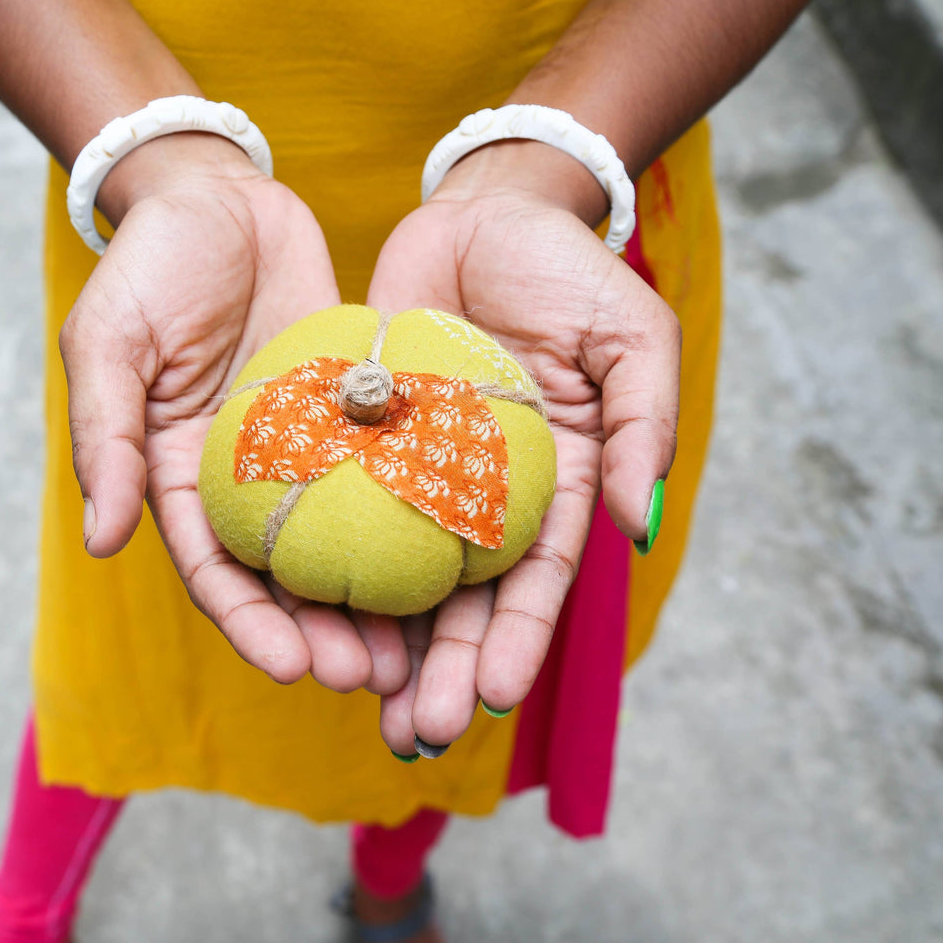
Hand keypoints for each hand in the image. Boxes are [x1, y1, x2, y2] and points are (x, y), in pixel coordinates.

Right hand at [61, 134, 407, 694]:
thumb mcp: (109, 345)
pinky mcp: (354, 412)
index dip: (250, 625)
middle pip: (287, 577)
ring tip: (418, 649)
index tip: (292, 668)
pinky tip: (454, 553)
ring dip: (376, 598)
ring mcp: (305, 449)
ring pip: (346, 540)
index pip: (214, 570)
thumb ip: (108, 438)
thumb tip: (102, 541)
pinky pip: (388, 471)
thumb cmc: (148, 265)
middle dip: (325, 634)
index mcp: (178, 476)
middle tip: (373, 677)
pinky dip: (412, 517)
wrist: (219, 195)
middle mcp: (246, 478)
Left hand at [366, 140, 680, 754]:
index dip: (515, 638)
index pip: (535, 578)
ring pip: (392, 570)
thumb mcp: (631, 337)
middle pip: (459, 598)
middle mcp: (479, 495)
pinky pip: (336, 504)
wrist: (482, 212)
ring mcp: (413, 472)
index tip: (488, 693)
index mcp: (553, 486)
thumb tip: (639, 528)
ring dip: (378, 638)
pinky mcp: (355, 440)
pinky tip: (299, 609)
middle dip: (439, 668)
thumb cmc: (567, 271)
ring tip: (355, 700)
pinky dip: (321, 557)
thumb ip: (643, 427)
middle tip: (412, 730)